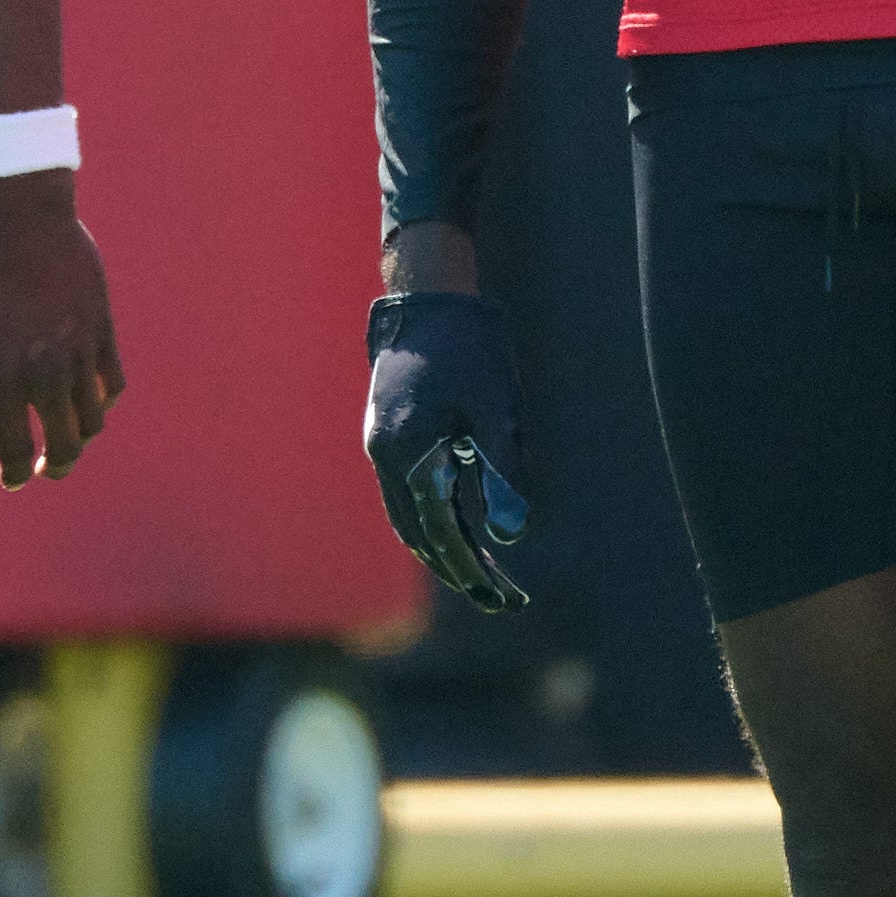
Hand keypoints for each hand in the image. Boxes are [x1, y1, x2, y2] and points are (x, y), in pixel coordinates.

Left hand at [0, 174, 121, 485]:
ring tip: (67, 436)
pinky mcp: (102, 331)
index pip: (17, 448)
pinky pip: (112, 383)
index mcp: (0, 375)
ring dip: (81, 437)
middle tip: (48, 469)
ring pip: (94, 420)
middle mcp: (44, 371)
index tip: (13, 480)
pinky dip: (102, 400)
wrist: (21, 219)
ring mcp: (78, 352)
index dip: (16, 474)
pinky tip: (86, 399)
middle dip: (56, 467)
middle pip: (66, 445)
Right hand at [363, 287, 534, 608]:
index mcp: (407, 451)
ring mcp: (383, 447)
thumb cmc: (471, 347)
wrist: (429, 296)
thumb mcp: (498, 409)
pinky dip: (437, 520)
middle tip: (503, 601)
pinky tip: (468, 534)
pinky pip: (410, 495)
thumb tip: (512, 536)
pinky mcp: (391, 438)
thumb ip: (503, 471)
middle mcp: (385, 456)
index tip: (503, 596)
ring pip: (412, 519)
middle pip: (422, 534)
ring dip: (448, 550)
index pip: (442, 529)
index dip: (473, 567)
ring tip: (488, 579)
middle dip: (462, 570)